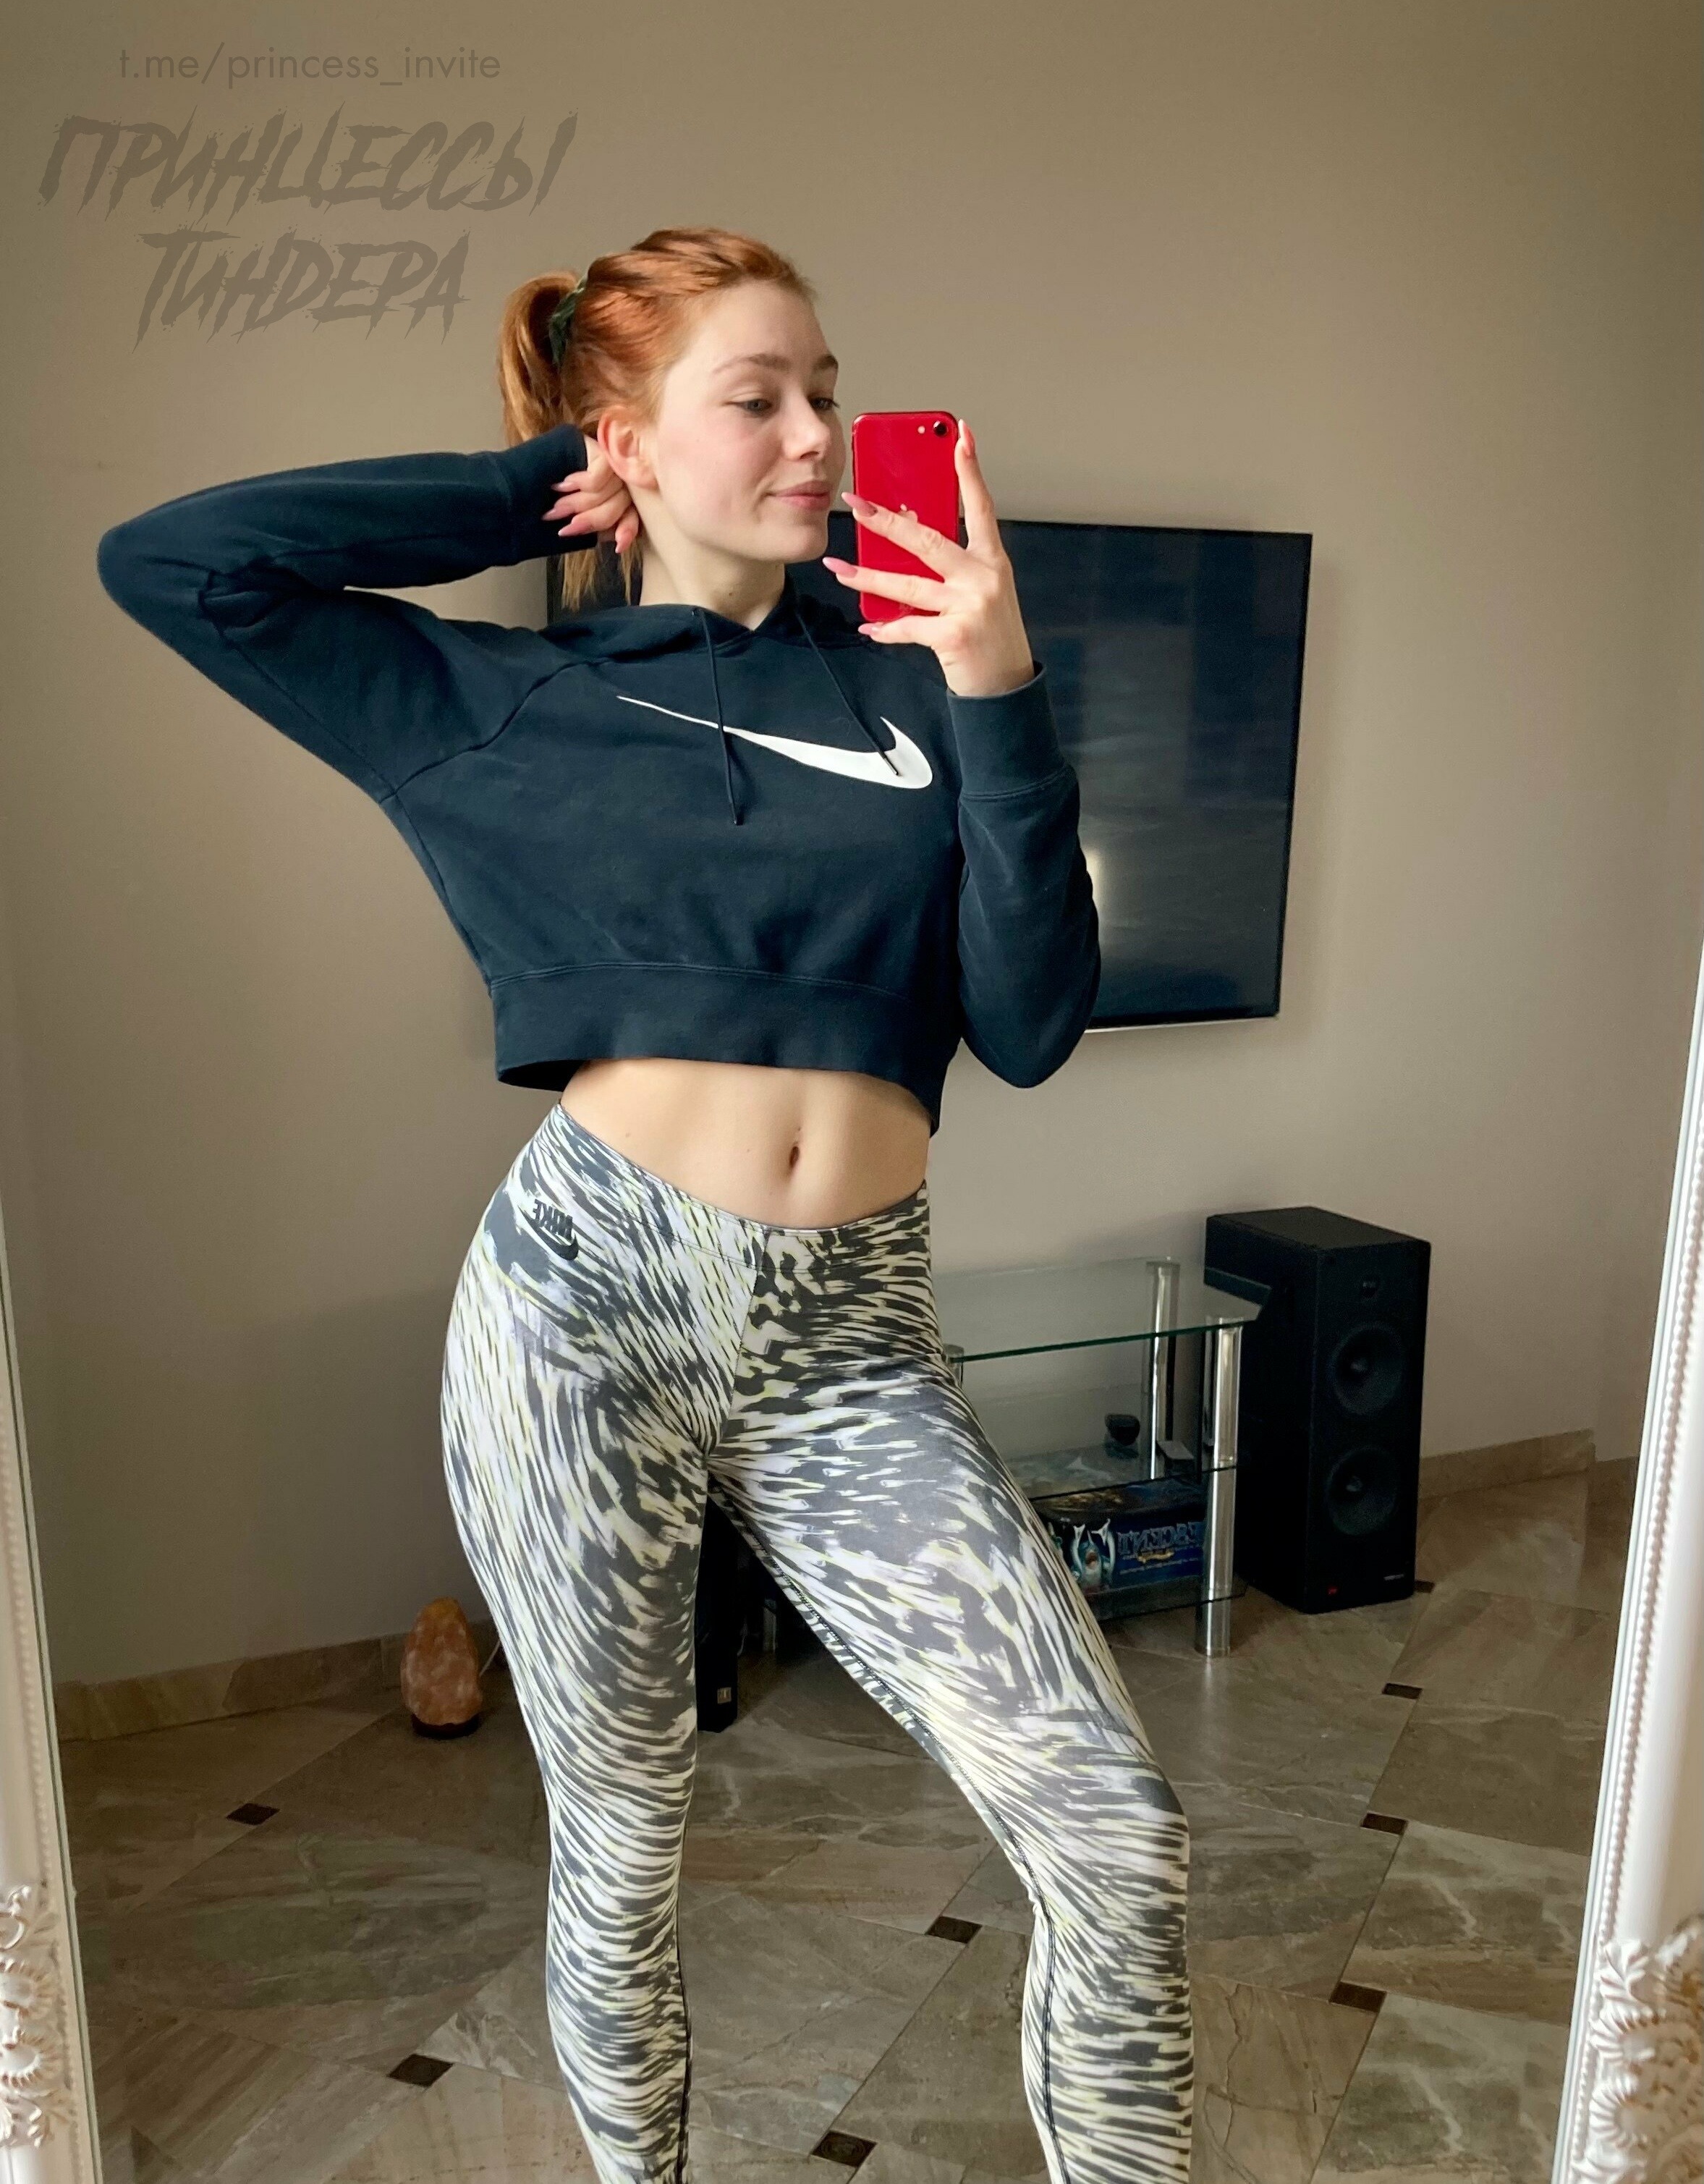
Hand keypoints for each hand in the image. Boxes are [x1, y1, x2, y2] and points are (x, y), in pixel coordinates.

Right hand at [544, 437, 639, 554]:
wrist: (512, 484)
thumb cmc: (539, 506)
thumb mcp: (573, 522)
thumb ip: (598, 530)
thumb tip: (619, 542)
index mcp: (614, 497)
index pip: (631, 514)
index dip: (626, 530)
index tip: (617, 546)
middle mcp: (616, 477)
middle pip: (620, 503)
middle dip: (591, 520)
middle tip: (566, 528)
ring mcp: (608, 459)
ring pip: (609, 491)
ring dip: (578, 504)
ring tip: (555, 508)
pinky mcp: (596, 446)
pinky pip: (599, 474)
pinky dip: (580, 484)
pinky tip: (562, 485)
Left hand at [820, 420, 1034, 698]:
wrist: (1007, 687)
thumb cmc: (989, 636)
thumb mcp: (980, 592)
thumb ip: (952, 567)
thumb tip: (908, 535)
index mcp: (992, 561)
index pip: (980, 506)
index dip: (970, 470)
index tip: (960, 435)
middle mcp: (984, 578)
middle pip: (928, 540)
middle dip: (886, 520)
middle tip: (855, 504)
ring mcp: (970, 606)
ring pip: (907, 585)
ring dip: (866, 577)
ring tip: (837, 569)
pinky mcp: (955, 636)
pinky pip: (909, 627)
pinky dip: (885, 629)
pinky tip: (869, 626)